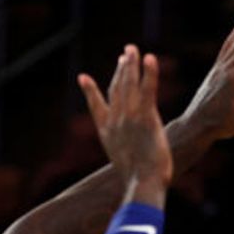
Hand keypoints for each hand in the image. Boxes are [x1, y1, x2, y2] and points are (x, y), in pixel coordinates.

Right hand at [79, 46, 172, 194]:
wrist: (142, 184)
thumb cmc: (139, 184)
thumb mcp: (127, 170)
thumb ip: (127, 161)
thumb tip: (131, 174)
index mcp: (107, 134)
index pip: (97, 107)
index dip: (90, 91)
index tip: (83, 77)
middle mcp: (115, 121)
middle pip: (116, 89)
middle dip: (120, 70)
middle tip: (124, 54)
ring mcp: (129, 117)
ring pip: (129, 84)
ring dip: (131, 64)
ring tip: (132, 49)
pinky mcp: (146, 117)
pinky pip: (148, 89)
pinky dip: (149, 72)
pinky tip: (150, 58)